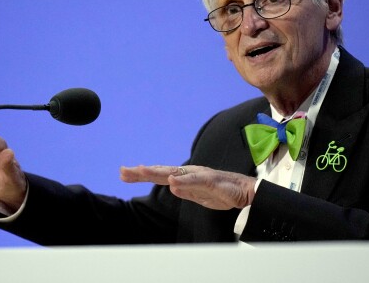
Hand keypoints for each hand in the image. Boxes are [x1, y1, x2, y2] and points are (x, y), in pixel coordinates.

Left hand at [120, 165, 255, 209]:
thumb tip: (171, 187)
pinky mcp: (211, 181)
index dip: (142, 175)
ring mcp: (199, 175)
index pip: (160, 175)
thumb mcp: (200, 196)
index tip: (124, 174)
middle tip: (122, 171)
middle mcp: (189, 172)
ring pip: (174, 172)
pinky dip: (183, 180)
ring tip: (140, 171)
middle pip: (161, 171)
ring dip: (157, 172)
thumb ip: (186, 192)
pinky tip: (171, 180)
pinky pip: (195, 180)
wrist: (246, 192)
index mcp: (185, 177)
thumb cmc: (223, 193)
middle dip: (142, 172)